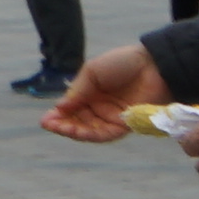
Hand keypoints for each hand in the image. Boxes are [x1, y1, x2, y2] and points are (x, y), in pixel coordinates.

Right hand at [47, 43, 163, 138]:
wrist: (153, 65)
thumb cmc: (122, 63)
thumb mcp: (92, 72)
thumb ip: (78, 91)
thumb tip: (60, 107)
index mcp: (90, 94)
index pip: (71, 109)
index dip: (58, 115)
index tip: (45, 120)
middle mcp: (99, 108)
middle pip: (78, 121)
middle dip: (62, 125)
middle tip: (49, 125)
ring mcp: (112, 117)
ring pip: (89, 130)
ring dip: (74, 131)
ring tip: (61, 129)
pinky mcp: (125, 124)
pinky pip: (105, 134)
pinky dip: (90, 134)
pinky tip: (78, 131)